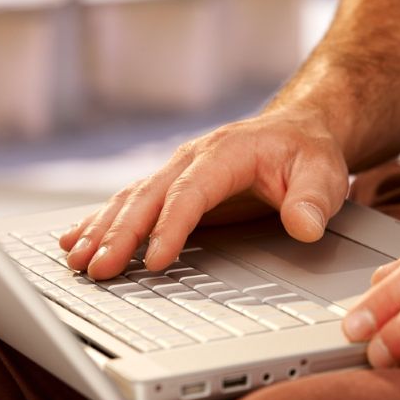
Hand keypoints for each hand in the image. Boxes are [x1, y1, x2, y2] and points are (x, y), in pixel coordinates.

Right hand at [58, 108, 348, 278]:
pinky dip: (103, 222)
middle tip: (97, 269)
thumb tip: (304, 226)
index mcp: (225, 153)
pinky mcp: (174, 187)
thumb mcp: (323, 173)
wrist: (298, 131)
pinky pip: (131, 203)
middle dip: (119, 234)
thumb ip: (313, 200)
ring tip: (76, 260)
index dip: (170, 227)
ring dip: (102, 230)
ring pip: (131, 200)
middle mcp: (193, 159)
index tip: (155, 260)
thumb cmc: (308, 153)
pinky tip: (77, 239)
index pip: (190, 192)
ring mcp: (179, 172)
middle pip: (148, 197)